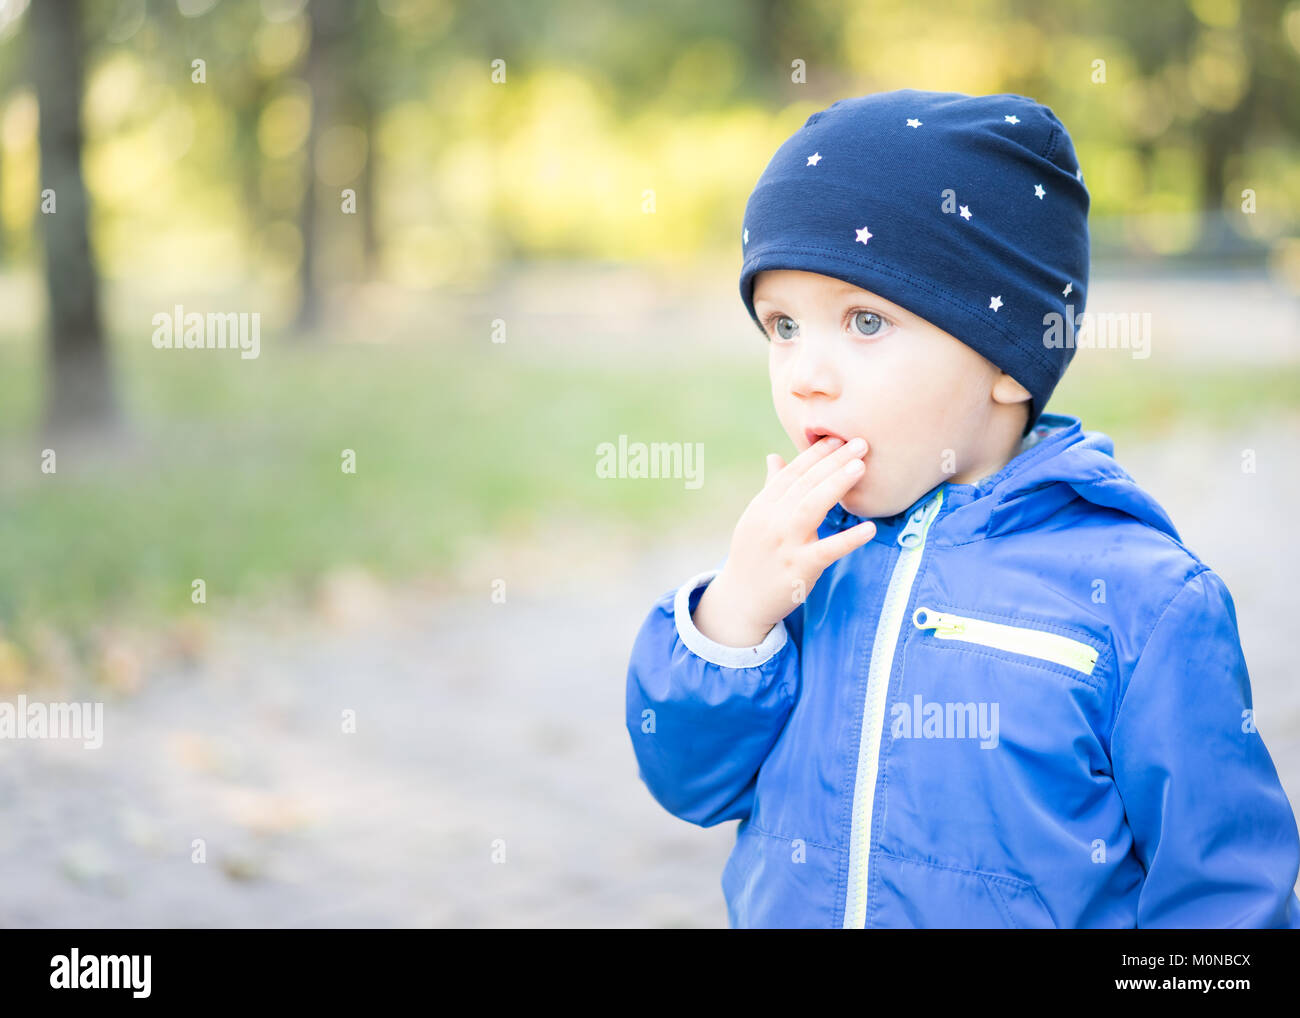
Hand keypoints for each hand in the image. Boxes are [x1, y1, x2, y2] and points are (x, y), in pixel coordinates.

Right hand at [693, 436, 877, 646]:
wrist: (741, 600)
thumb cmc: (753, 555)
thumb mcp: (755, 519)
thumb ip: (770, 488)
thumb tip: (775, 457)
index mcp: (762, 506)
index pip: (791, 472)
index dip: (815, 454)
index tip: (838, 438)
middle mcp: (770, 521)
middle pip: (805, 483)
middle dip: (833, 460)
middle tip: (860, 443)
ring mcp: (784, 545)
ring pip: (812, 507)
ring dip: (837, 484)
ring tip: (861, 467)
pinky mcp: (798, 569)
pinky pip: (827, 550)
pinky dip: (849, 539)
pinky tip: (870, 528)